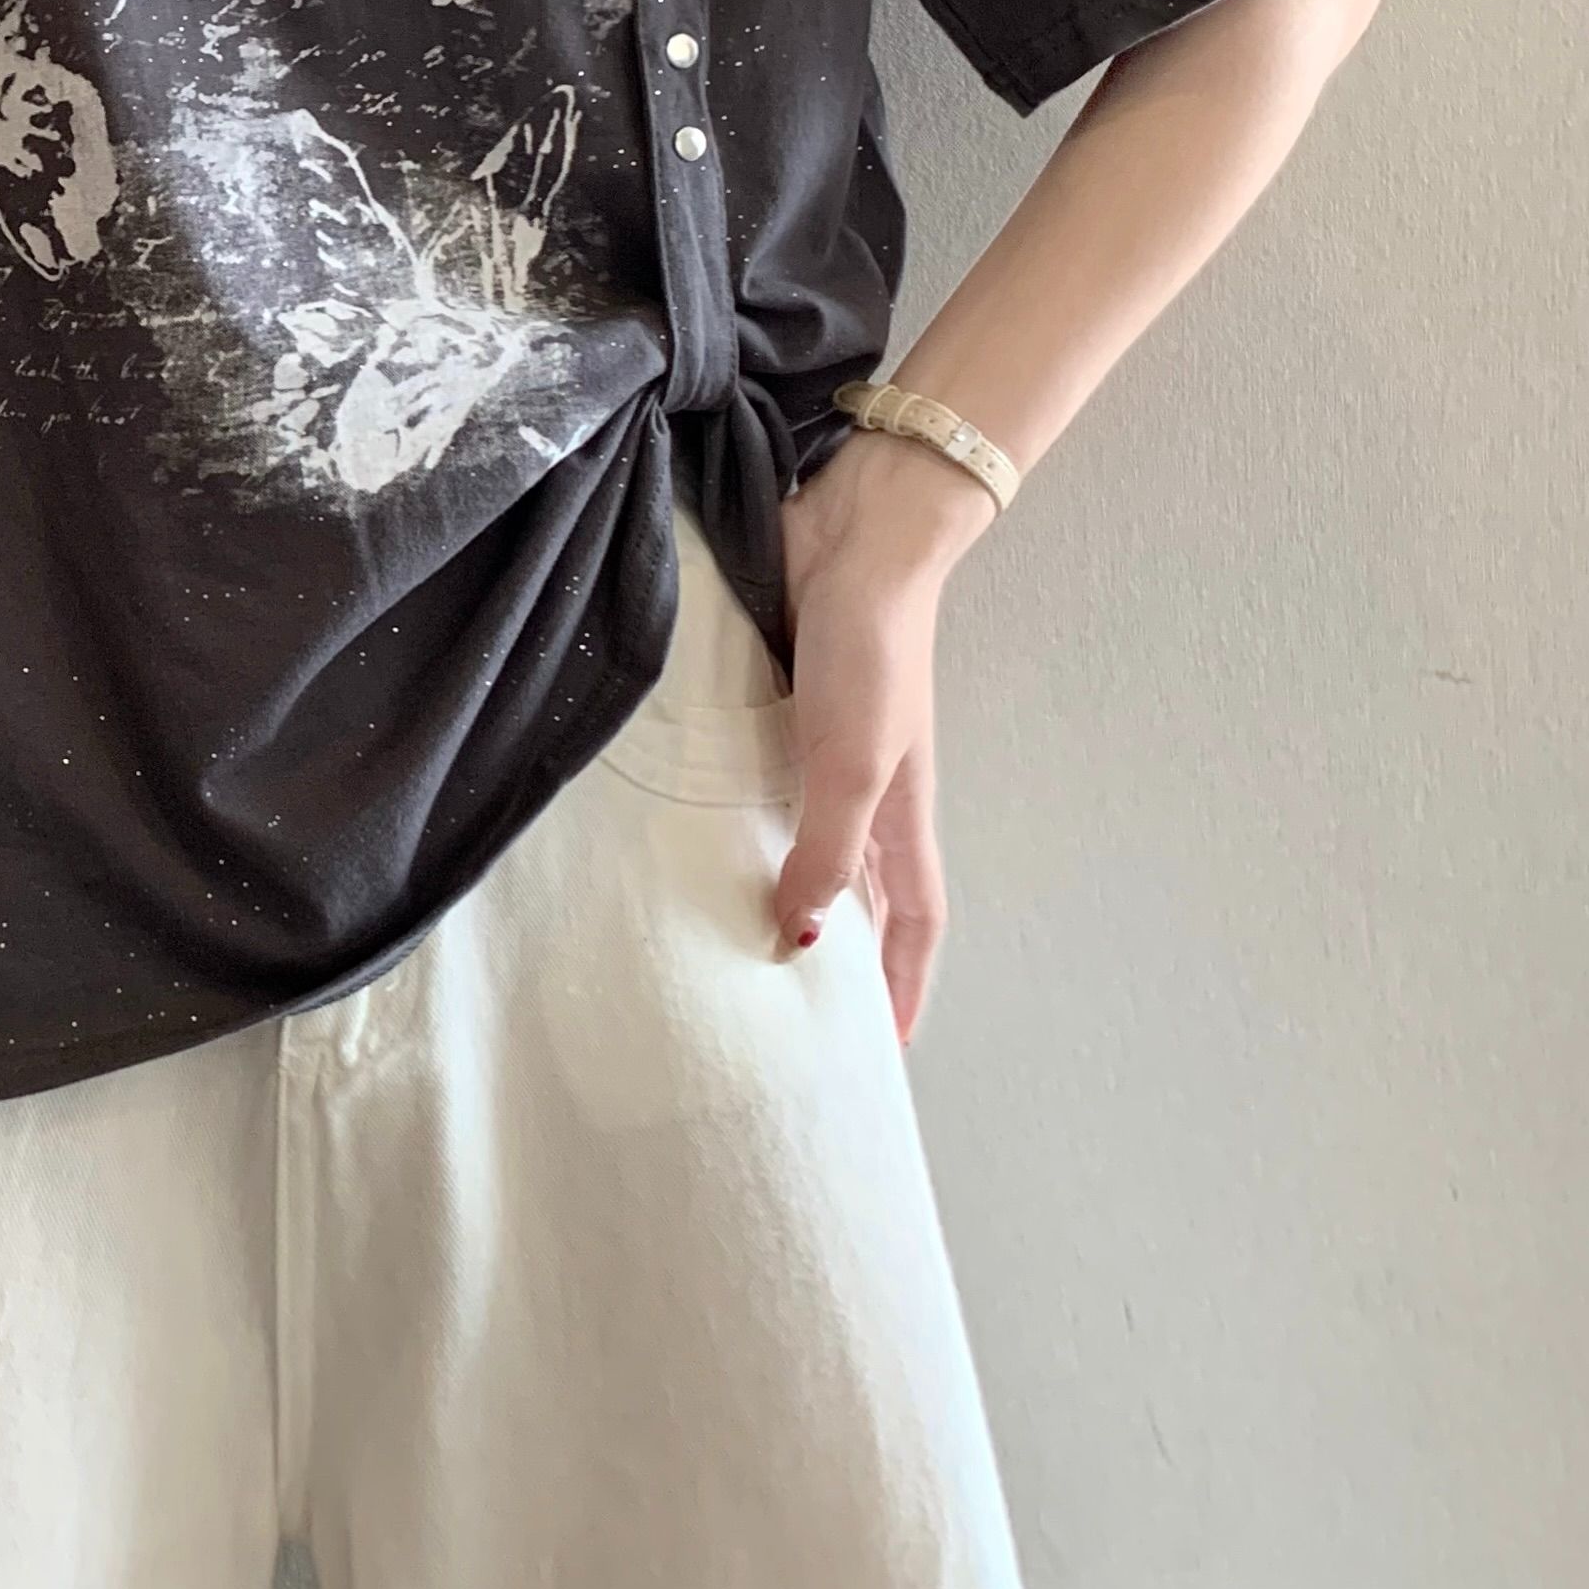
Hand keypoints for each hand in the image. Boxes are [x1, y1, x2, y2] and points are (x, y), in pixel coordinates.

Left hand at [770, 429, 994, 1043]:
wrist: (854, 536)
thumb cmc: (873, 652)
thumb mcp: (852, 765)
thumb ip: (825, 851)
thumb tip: (793, 941)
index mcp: (899, 813)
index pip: (909, 923)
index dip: (899, 986)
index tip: (878, 1053)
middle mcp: (861, 788)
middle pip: (852, 892)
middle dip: (829, 953)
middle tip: (781, 1013)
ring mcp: (815, 746)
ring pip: (795, 839)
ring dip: (770, 885)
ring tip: (712, 940)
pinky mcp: (773, 706)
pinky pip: (750, 781)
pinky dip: (727, 815)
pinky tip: (679, 832)